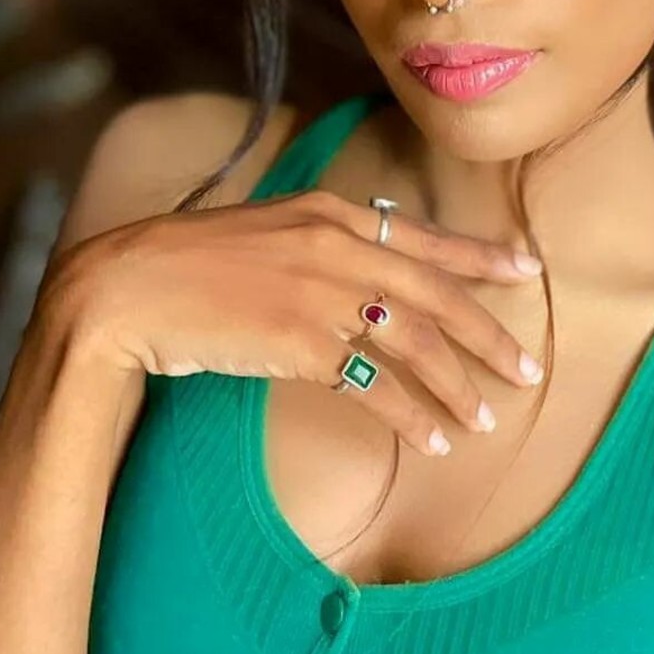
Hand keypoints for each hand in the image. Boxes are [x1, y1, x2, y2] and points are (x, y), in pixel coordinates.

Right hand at [49, 188, 543, 458]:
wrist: (125, 288)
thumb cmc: (186, 263)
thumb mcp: (264, 233)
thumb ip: (319, 244)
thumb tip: (364, 273)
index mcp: (328, 213)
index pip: (423, 237)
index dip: (480, 257)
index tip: (527, 271)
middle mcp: (334, 245)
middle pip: (435, 296)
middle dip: (489, 336)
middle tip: (528, 371)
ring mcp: (320, 293)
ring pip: (416, 343)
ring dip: (458, 386)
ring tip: (486, 420)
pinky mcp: (300, 343)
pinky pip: (375, 386)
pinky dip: (411, 415)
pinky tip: (432, 440)